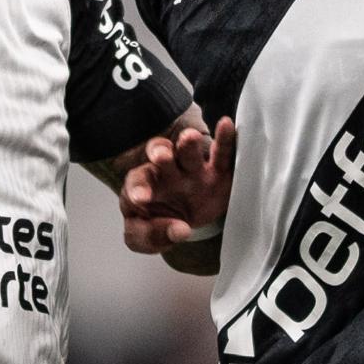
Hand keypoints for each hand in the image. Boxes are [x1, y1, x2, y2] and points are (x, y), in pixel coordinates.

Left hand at [120, 114, 233, 254]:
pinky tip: (226, 125)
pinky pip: (221, 154)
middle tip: (162, 156)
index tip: (141, 198)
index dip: (139, 188)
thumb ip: (151, 236)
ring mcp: (192, 170)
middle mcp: (166, 172)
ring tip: (190, 138)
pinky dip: (224, 140)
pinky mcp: (218, 172)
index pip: (137, 182)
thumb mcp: (144, 238)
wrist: (183, 225)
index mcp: (144, 185)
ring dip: (188, 144)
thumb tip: (181, 231)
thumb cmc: (157, 226)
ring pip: (187, 151)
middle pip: (160, 156)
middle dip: (160, 153)